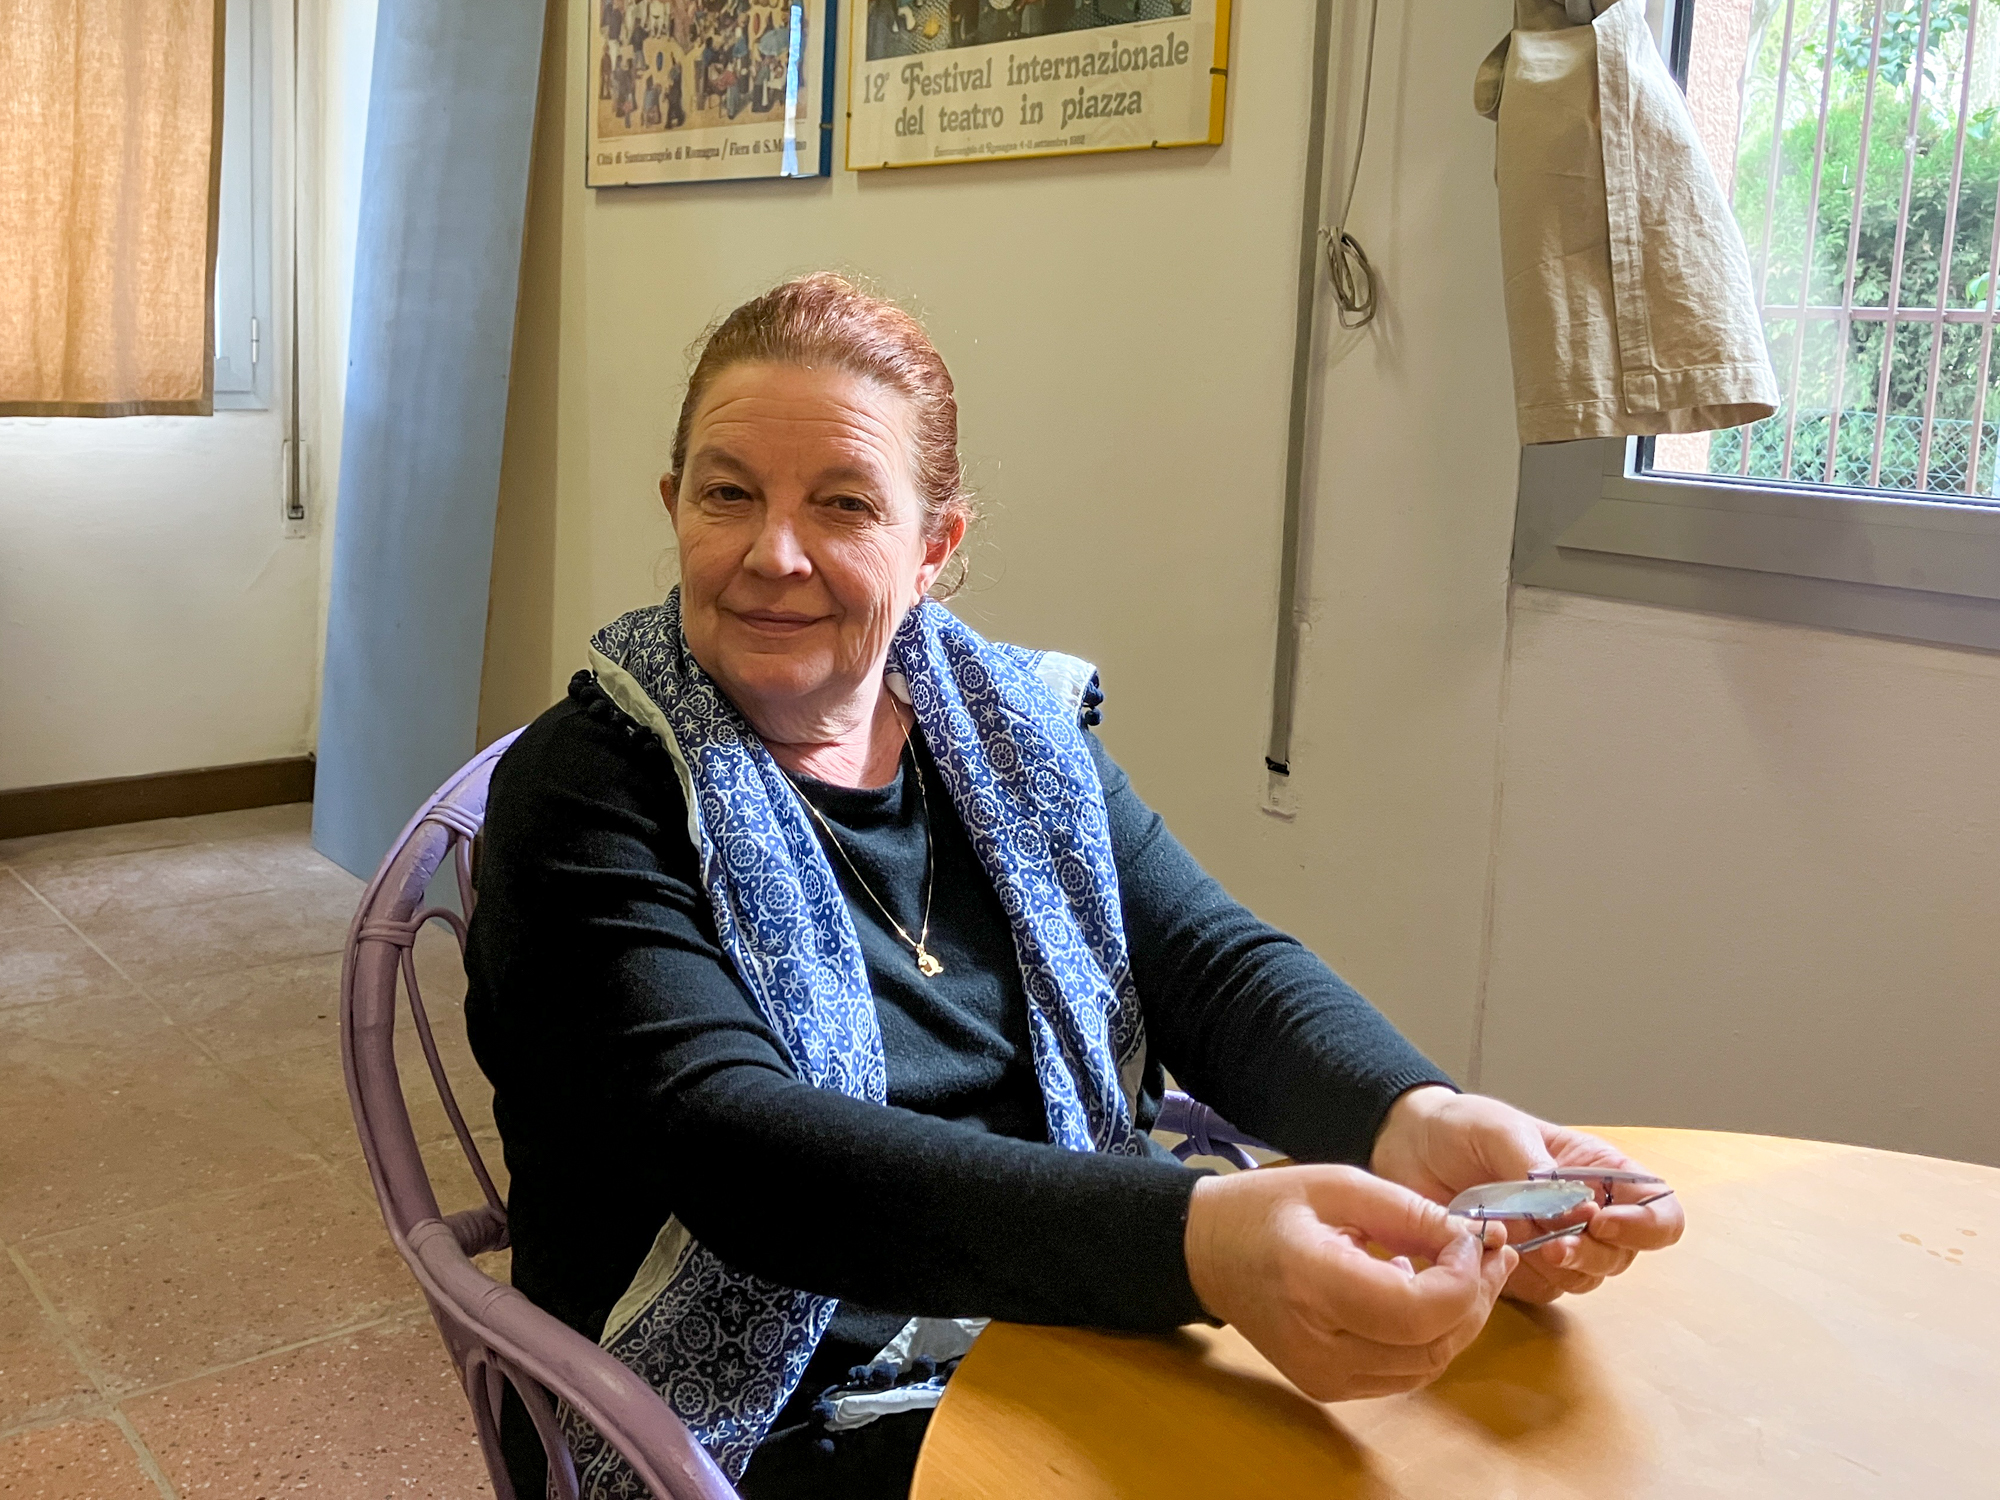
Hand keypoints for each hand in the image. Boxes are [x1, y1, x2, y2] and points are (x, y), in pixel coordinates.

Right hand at [1182, 1163, 1516, 1400]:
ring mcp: (1323, 1377)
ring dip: (1461, 1320)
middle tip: (1491, 1252)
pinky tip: (1424, 1296)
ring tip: (1468, 1270)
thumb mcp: (1337, 1185)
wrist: (1206, 1254)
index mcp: (1312, 1283)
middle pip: (1432, 1344)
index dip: (1463, 1278)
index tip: (1470, 1238)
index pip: (1418, 1310)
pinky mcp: (1328, 1388)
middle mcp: (1319, 1346)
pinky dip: (1430, 1338)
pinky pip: (1405, 1373)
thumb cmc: (1266, 1208)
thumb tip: (1474, 1238)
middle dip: (1476, 1298)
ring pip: (1427, 1365)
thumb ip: (1409, 1211)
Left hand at [1368, 1086, 1684, 1303]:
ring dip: (1565, 1269)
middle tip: (1556, 1244)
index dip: (1646, 1224)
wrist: (1408, 1148)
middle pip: (1625, 1253)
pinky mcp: (1523, 1271)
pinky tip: (1500, 1254)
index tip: (1602, 1220)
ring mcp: (1556, 1245)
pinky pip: (1544, 1290)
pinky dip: (1528, 1278)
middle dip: (1596, 1253)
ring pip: (1588, 1278)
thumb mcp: (1500, 1128)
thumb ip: (1535, 1166)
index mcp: (1597, 1171)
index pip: (1658, 1209)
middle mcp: (1587, 1214)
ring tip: (1529, 1247)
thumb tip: (1570, 1206)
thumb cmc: (1463, 1127)